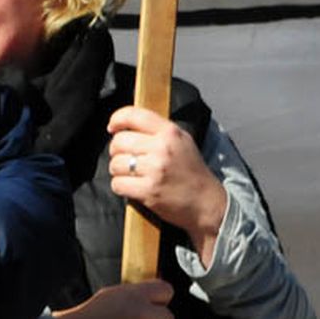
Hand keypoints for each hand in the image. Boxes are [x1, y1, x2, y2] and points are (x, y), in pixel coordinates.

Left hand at [107, 105, 226, 264]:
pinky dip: (120, 186)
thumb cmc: (192, 172)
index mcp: (170, 132)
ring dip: (117, 170)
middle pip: (119, 141)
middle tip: (124, 157)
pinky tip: (131, 187)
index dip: (117, 119)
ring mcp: (155, 170)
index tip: (112, 127)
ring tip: (129, 174)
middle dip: (116, 151)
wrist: (207, 203)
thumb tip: (126, 124)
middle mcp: (162, 148)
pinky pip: (118, 184)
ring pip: (115, 163)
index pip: (133, 115)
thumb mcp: (182, 141)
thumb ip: (158, 129)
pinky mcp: (148, 191)